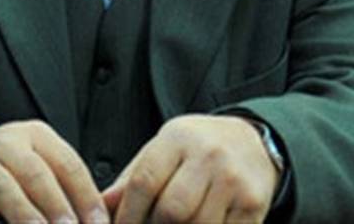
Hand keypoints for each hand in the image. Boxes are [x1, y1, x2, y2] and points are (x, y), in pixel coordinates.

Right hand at [0, 120, 107, 223]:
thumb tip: (96, 220)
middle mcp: (7, 144)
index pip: (68, 164)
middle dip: (56, 206)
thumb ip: (68, 188)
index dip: (86, 196)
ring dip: (25, 216)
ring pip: (4, 188)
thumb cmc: (16, 170)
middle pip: (36, 173)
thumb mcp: (42, 165)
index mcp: (36, 135)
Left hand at [102, 114, 280, 223]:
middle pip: (171, 211)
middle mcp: (209, 155)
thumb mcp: (163, 151)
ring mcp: (234, 180)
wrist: (252, 142)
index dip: (128, 215)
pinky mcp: (253, 204)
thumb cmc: (197, 150)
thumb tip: (99, 204)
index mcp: (178, 138)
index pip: (144, 182)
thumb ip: (132, 180)